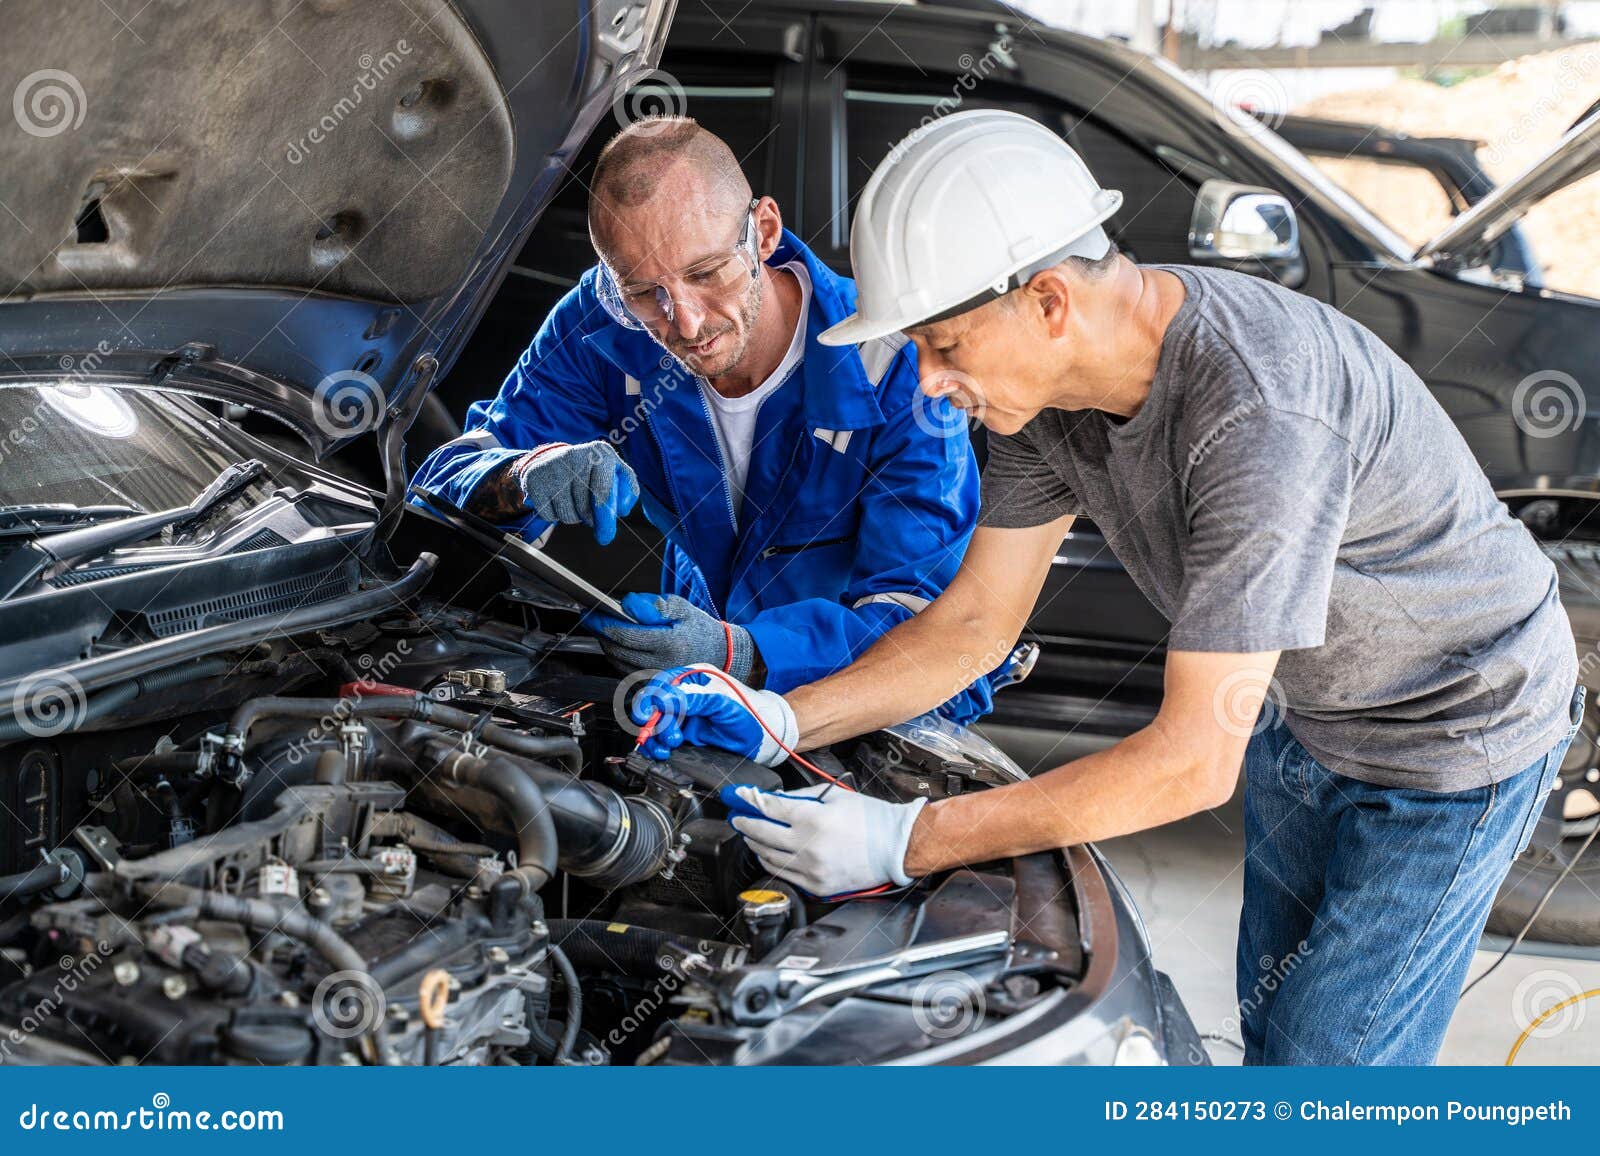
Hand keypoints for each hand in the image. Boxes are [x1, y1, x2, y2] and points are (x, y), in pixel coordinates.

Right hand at [514, 441, 638, 544]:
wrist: (550, 459)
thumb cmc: (589, 471)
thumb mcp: (613, 471)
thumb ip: (627, 489)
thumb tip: (621, 510)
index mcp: (599, 453)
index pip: (603, 491)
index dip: (605, 516)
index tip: (606, 533)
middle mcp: (575, 456)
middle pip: (585, 508)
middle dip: (590, 519)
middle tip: (591, 518)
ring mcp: (553, 468)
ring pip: (568, 515)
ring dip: (573, 517)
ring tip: (573, 502)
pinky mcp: (534, 480)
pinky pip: (549, 515)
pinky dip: (555, 515)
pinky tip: (556, 500)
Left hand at [586, 594, 754, 680]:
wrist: (720, 655)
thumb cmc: (700, 630)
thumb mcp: (681, 608)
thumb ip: (652, 605)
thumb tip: (627, 605)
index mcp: (669, 643)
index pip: (625, 635)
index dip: (603, 623)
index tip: (591, 613)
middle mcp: (660, 664)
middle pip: (616, 649)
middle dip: (600, 633)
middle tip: (592, 618)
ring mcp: (655, 677)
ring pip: (617, 661)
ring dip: (607, 644)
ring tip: (605, 628)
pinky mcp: (652, 684)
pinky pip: (624, 670)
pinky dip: (617, 655)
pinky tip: (618, 643)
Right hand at [630, 665, 796, 765]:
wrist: (766, 736)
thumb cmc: (750, 712)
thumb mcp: (721, 701)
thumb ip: (692, 697)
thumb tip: (663, 699)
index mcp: (692, 678)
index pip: (661, 685)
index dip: (651, 700)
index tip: (647, 715)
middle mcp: (685, 696)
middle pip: (654, 707)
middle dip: (656, 723)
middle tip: (671, 736)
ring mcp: (684, 716)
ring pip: (655, 726)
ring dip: (655, 738)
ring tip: (669, 746)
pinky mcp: (685, 735)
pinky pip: (662, 740)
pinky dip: (658, 747)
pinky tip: (665, 753)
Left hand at [723, 783, 927, 895]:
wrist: (896, 848)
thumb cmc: (871, 820)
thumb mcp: (836, 797)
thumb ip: (803, 797)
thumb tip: (778, 800)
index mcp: (812, 819)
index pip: (769, 808)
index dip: (750, 800)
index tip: (740, 797)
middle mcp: (807, 846)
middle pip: (762, 834)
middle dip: (745, 823)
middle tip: (739, 817)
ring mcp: (810, 869)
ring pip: (768, 857)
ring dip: (755, 844)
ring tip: (751, 835)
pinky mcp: (816, 885)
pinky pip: (784, 874)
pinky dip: (771, 862)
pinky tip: (768, 854)